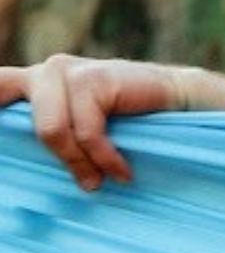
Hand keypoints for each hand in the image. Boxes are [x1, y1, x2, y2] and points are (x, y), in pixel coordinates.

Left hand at [0, 55, 193, 191]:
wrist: (179, 100)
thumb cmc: (129, 123)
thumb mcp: (79, 128)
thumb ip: (52, 135)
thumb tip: (20, 174)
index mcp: (33, 84)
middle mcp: (44, 72)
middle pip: (14, 114)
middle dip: (48, 148)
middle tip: (77, 179)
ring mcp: (66, 71)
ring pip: (51, 131)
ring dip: (79, 163)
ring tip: (99, 181)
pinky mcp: (92, 78)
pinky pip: (86, 132)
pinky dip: (104, 158)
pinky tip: (122, 171)